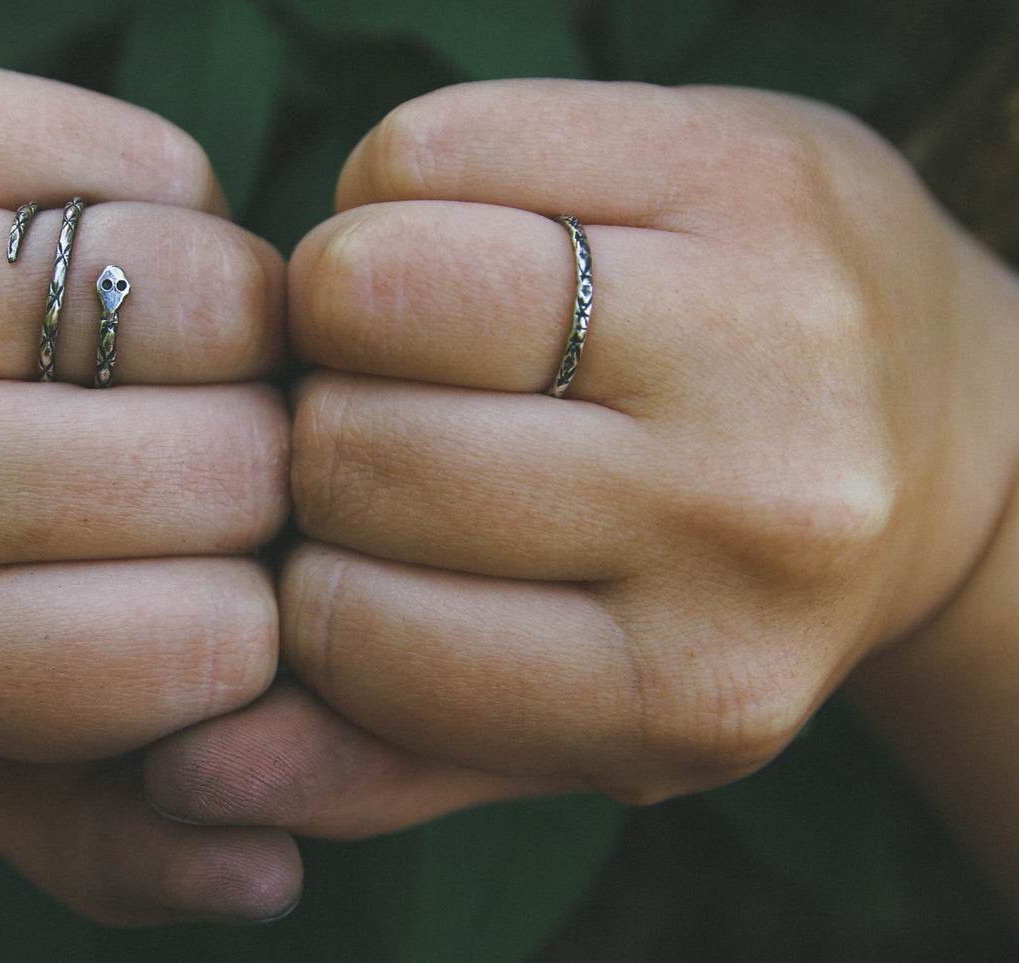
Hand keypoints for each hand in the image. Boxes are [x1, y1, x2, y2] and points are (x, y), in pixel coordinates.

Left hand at [0, 56, 295, 923]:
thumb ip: (113, 841)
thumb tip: (271, 877)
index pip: (220, 640)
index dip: (263, 607)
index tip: (225, 579)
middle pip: (232, 461)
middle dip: (260, 463)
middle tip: (209, 454)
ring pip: (214, 294)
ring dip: (238, 331)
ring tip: (173, 360)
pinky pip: (158, 166)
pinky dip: (180, 212)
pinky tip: (113, 260)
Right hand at [145, 79, 1018, 836]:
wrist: (934, 432)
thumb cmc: (710, 589)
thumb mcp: (570, 721)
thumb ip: (386, 760)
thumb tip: (192, 770)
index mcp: (680, 690)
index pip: (349, 627)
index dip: (301, 572)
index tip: (342, 544)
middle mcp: (742, 517)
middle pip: (355, 450)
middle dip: (323, 434)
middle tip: (378, 421)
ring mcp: (758, 325)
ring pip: (378, 285)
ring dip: (340, 303)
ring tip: (404, 330)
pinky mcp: (737, 163)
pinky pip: (427, 151)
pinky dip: (393, 189)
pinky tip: (463, 235)